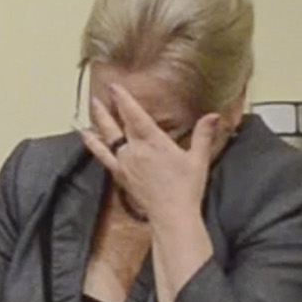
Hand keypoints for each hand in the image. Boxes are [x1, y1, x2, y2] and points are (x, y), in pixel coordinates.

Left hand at [81, 86, 221, 224]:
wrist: (171, 215)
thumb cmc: (186, 188)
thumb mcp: (199, 159)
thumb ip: (203, 135)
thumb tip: (214, 116)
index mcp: (154, 142)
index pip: (135, 115)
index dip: (124, 100)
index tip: (115, 87)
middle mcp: (135, 150)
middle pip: (116, 125)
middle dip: (106, 109)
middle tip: (96, 96)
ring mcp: (125, 163)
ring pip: (107, 138)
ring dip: (98, 123)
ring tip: (90, 111)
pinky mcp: (120, 175)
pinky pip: (102, 156)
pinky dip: (93, 145)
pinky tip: (87, 138)